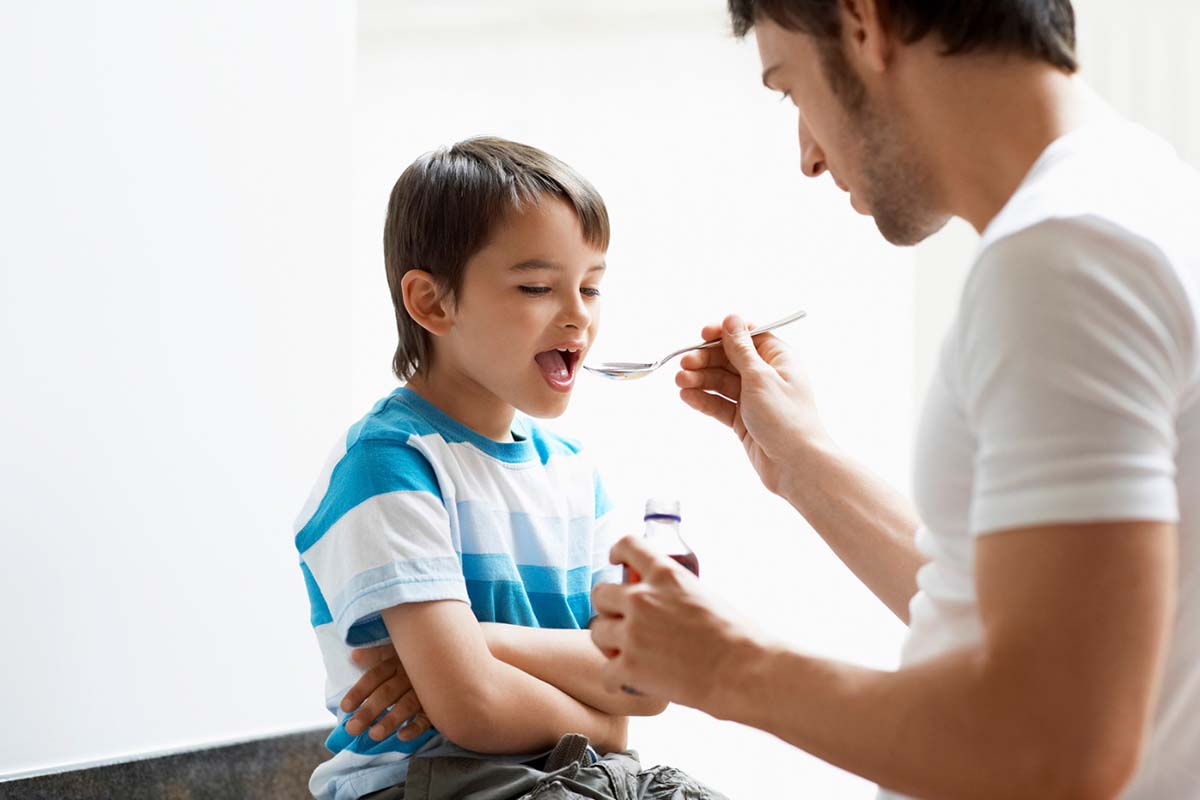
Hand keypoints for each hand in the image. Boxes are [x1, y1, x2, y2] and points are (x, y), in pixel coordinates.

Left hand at [340, 645, 430, 741]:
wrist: (454, 660)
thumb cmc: (420, 659)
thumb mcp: (399, 652)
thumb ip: (377, 655)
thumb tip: (354, 655)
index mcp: (399, 661)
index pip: (376, 675)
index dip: (360, 690)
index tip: (345, 708)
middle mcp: (411, 675)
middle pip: (388, 692)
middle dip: (369, 710)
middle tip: (353, 728)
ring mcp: (426, 691)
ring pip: (407, 705)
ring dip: (391, 720)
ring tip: (375, 735)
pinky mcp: (437, 706)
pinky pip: (428, 718)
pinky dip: (416, 727)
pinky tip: (403, 737)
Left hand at [590, 535, 759, 714]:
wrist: (744, 671)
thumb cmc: (737, 637)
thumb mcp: (705, 596)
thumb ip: (675, 595)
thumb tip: (665, 605)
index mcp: (665, 575)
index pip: (628, 546)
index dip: (617, 552)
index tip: (614, 561)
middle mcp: (642, 599)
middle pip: (601, 593)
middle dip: (608, 608)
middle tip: (620, 622)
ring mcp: (633, 633)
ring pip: (597, 631)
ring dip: (609, 643)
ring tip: (625, 655)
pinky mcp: (630, 667)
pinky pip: (606, 672)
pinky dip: (616, 679)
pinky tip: (626, 683)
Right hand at [676, 314, 830, 495]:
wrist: (797, 465)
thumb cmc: (786, 419)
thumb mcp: (760, 377)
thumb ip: (741, 349)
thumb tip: (731, 319)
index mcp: (778, 358)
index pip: (747, 336)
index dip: (724, 333)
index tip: (703, 335)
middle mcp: (766, 375)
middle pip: (729, 359)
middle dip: (705, 360)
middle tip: (684, 364)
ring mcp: (754, 398)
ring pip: (721, 382)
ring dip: (700, 379)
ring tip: (680, 382)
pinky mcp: (744, 419)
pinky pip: (720, 404)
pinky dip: (704, 399)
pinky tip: (688, 396)